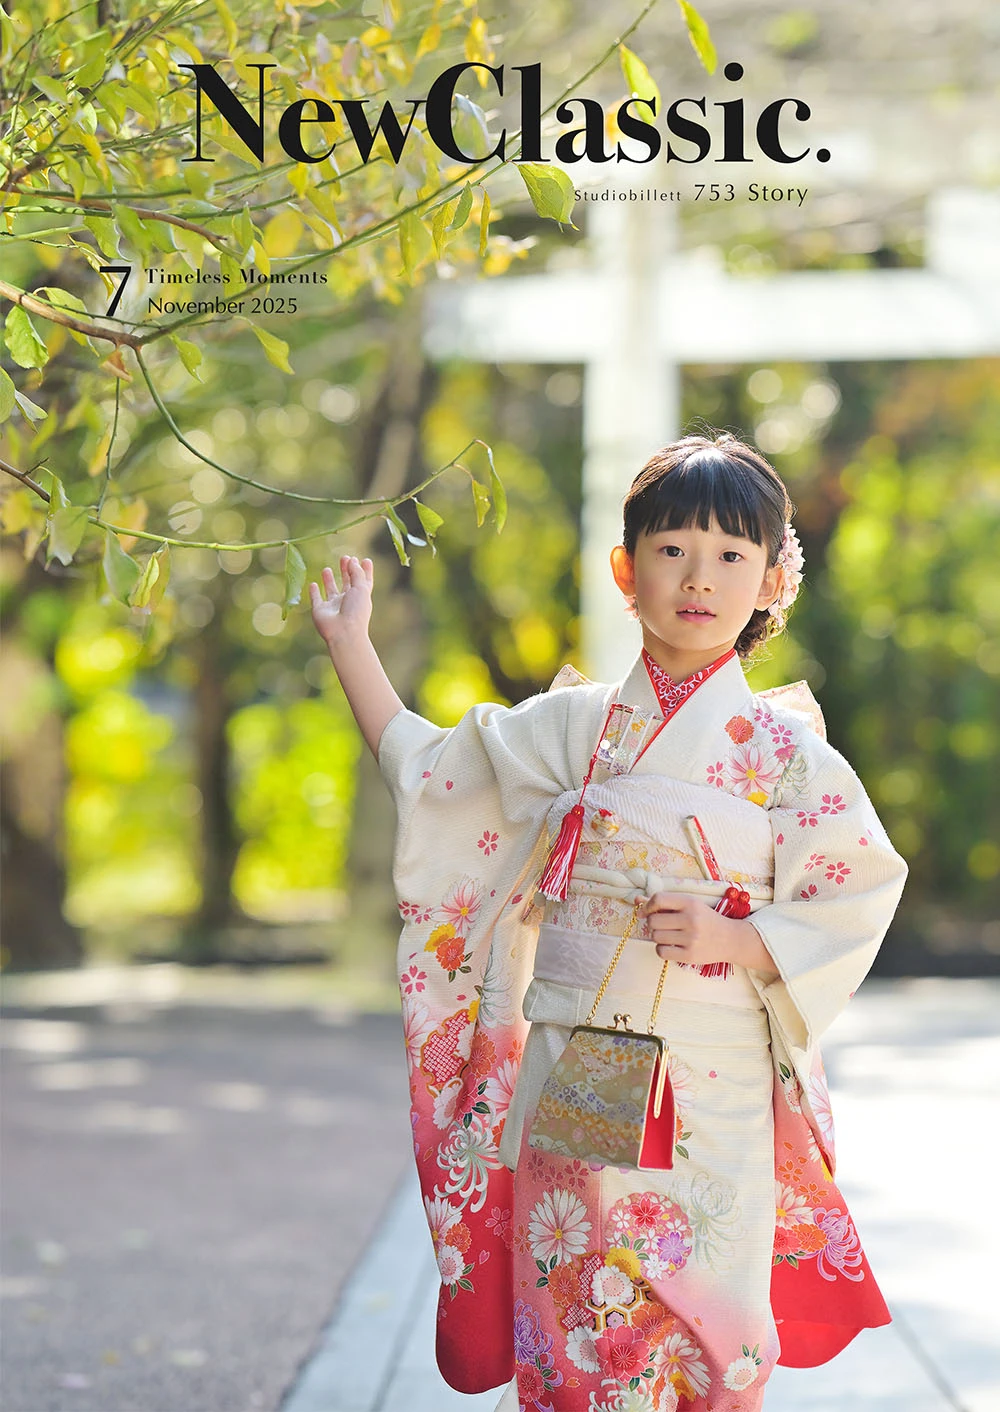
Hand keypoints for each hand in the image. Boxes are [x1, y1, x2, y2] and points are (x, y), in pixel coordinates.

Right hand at [308, 556, 372, 652]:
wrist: (343, 632)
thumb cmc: (356, 611)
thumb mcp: (361, 588)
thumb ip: (357, 573)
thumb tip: (352, 560)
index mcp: (360, 597)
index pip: (364, 581)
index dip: (365, 571)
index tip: (365, 559)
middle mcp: (347, 601)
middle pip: (347, 583)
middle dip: (346, 571)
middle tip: (344, 558)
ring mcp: (333, 606)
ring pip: (331, 591)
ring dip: (329, 580)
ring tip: (327, 569)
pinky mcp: (320, 611)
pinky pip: (316, 599)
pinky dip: (314, 592)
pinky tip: (313, 584)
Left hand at [641, 894, 778, 976]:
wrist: (730, 939)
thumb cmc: (705, 919)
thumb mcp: (689, 905)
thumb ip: (663, 902)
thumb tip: (637, 900)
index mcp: (690, 902)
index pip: (658, 899)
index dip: (647, 906)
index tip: (646, 911)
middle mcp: (691, 919)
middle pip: (653, 920)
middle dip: (653, 922)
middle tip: (663, 925)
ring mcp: (691, 939)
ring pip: (656, 936)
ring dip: (659, 936)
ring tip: (671, 935)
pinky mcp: (690, 956)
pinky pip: (661, 952)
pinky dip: (662, 949)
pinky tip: (672, 946)